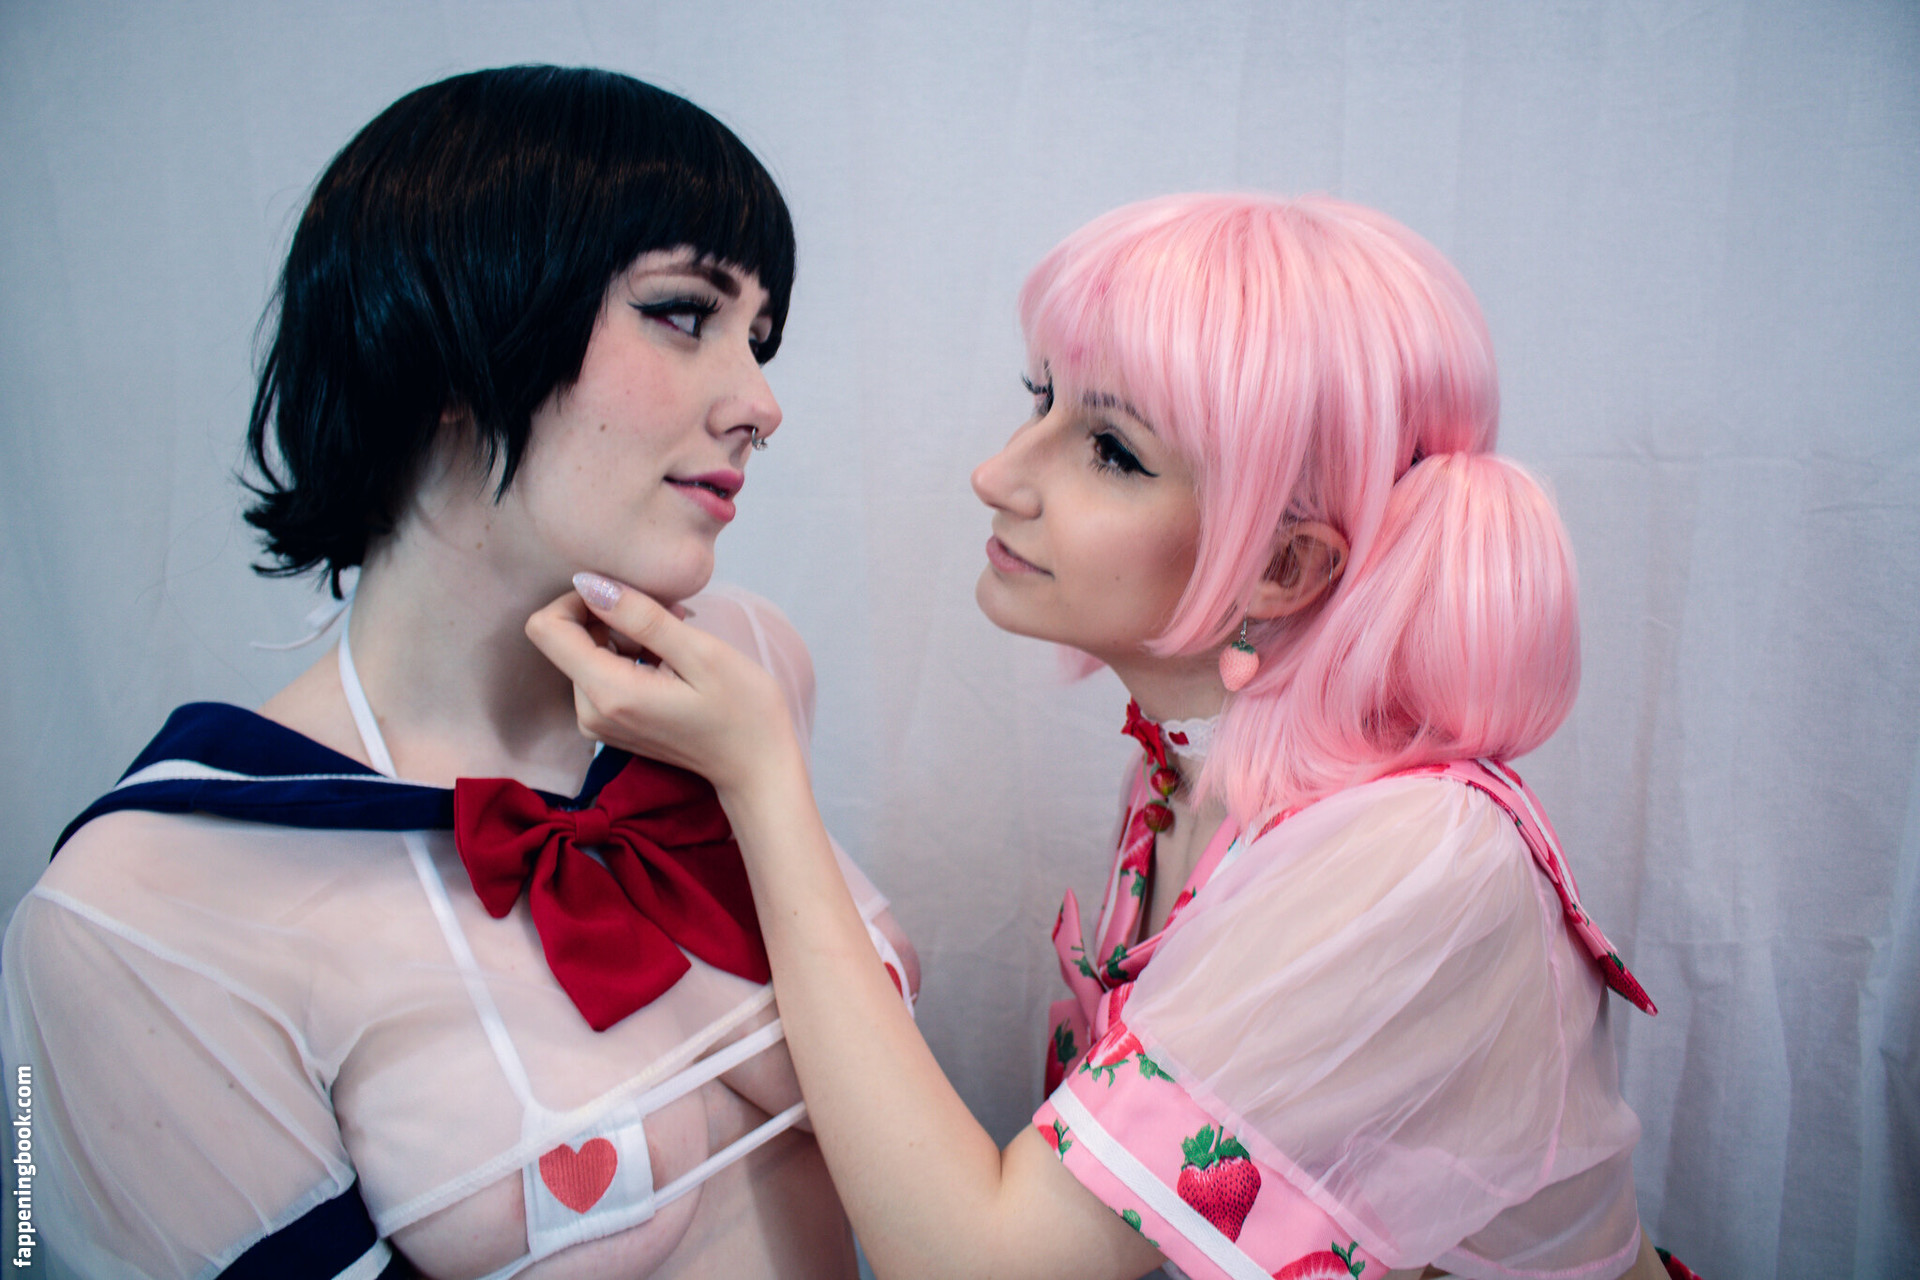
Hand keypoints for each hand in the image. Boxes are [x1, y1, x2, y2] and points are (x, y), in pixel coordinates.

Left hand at [525, 575, 802, 795]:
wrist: (756, 767)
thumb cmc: (742, 710)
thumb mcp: (701, 653)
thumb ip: (641, 617)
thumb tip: (589, 583)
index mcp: (608, 693)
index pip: (547, 628)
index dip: (578, 599)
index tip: (627, 597)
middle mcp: (590, 713)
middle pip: (564, 639)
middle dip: (610, 616)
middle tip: (667, 619)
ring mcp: (596, 724)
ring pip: (582, 653)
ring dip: (622, 635)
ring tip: (673, 642)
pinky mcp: (608, 725)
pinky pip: (597, 674)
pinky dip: (626, 655)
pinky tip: (667, 660)